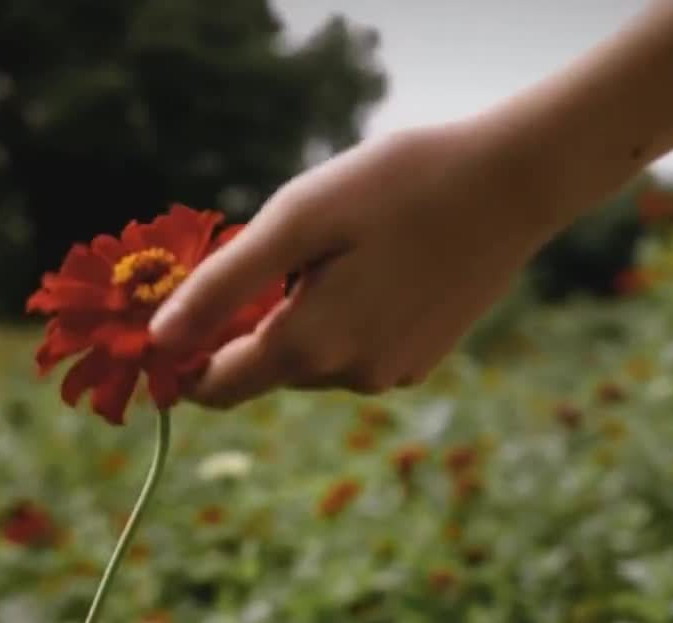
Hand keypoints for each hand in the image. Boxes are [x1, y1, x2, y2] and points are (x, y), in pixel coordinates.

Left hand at [149, 121, 557, 408]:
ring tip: (340, 248)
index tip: (181, 308)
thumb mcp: (297, 220)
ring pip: (314, 357)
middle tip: (278, 246)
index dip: (185, 358)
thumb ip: (224, 286)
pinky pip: (358, 349)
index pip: (217, 387)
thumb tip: (161, 341)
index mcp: (310, 347)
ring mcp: (392, 373)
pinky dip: (348, 316)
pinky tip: (376, 264)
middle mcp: (350, 376)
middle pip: (266, 367)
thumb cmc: (398, 186)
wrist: (512, 186)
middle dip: (253, 320)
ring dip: (304, 313)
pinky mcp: (423, 359)